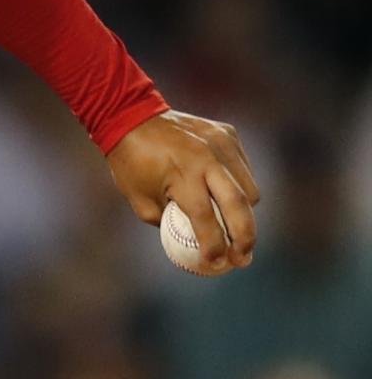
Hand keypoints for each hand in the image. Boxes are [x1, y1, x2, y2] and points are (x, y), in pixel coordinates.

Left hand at [105, 109, 259, 271]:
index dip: (213, 246)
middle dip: (246, 238)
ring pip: (249, 188)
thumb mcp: (139, 199)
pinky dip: (238, 184)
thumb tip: (192, 241)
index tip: (216, 263)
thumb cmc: (131, 161)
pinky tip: (223, 193)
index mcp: (182, 175)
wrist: (129, 115)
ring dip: (244, 212)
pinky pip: (242, 168)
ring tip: (233, 227)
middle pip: (241, 205)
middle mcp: (207, 158)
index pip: (206, 219)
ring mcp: (221, 143)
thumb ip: (167, 221)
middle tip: (243, 258)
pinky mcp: (227, 133)